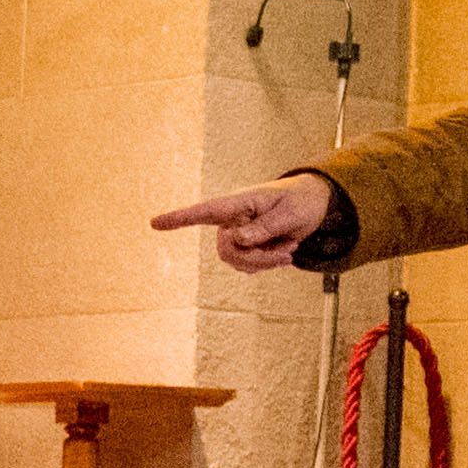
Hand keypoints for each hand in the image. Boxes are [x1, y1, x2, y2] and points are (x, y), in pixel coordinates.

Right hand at [151, 173, 336, 271]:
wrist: (314, 205)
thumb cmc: (301, 201)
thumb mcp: (289, 214)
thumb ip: (264, 228)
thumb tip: (236, 240)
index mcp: (239, 203)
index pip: (204, 212)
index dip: (179, 218)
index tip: (154, 223)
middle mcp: (232, 219)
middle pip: (227, 250)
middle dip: (256, 259)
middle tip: (287, 254)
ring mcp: (237, 234)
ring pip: (237, 261)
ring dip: (265, 262)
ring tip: (289, 249)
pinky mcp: (246, 247)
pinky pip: (248, 266)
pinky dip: (267, 264)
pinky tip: (284, 251)